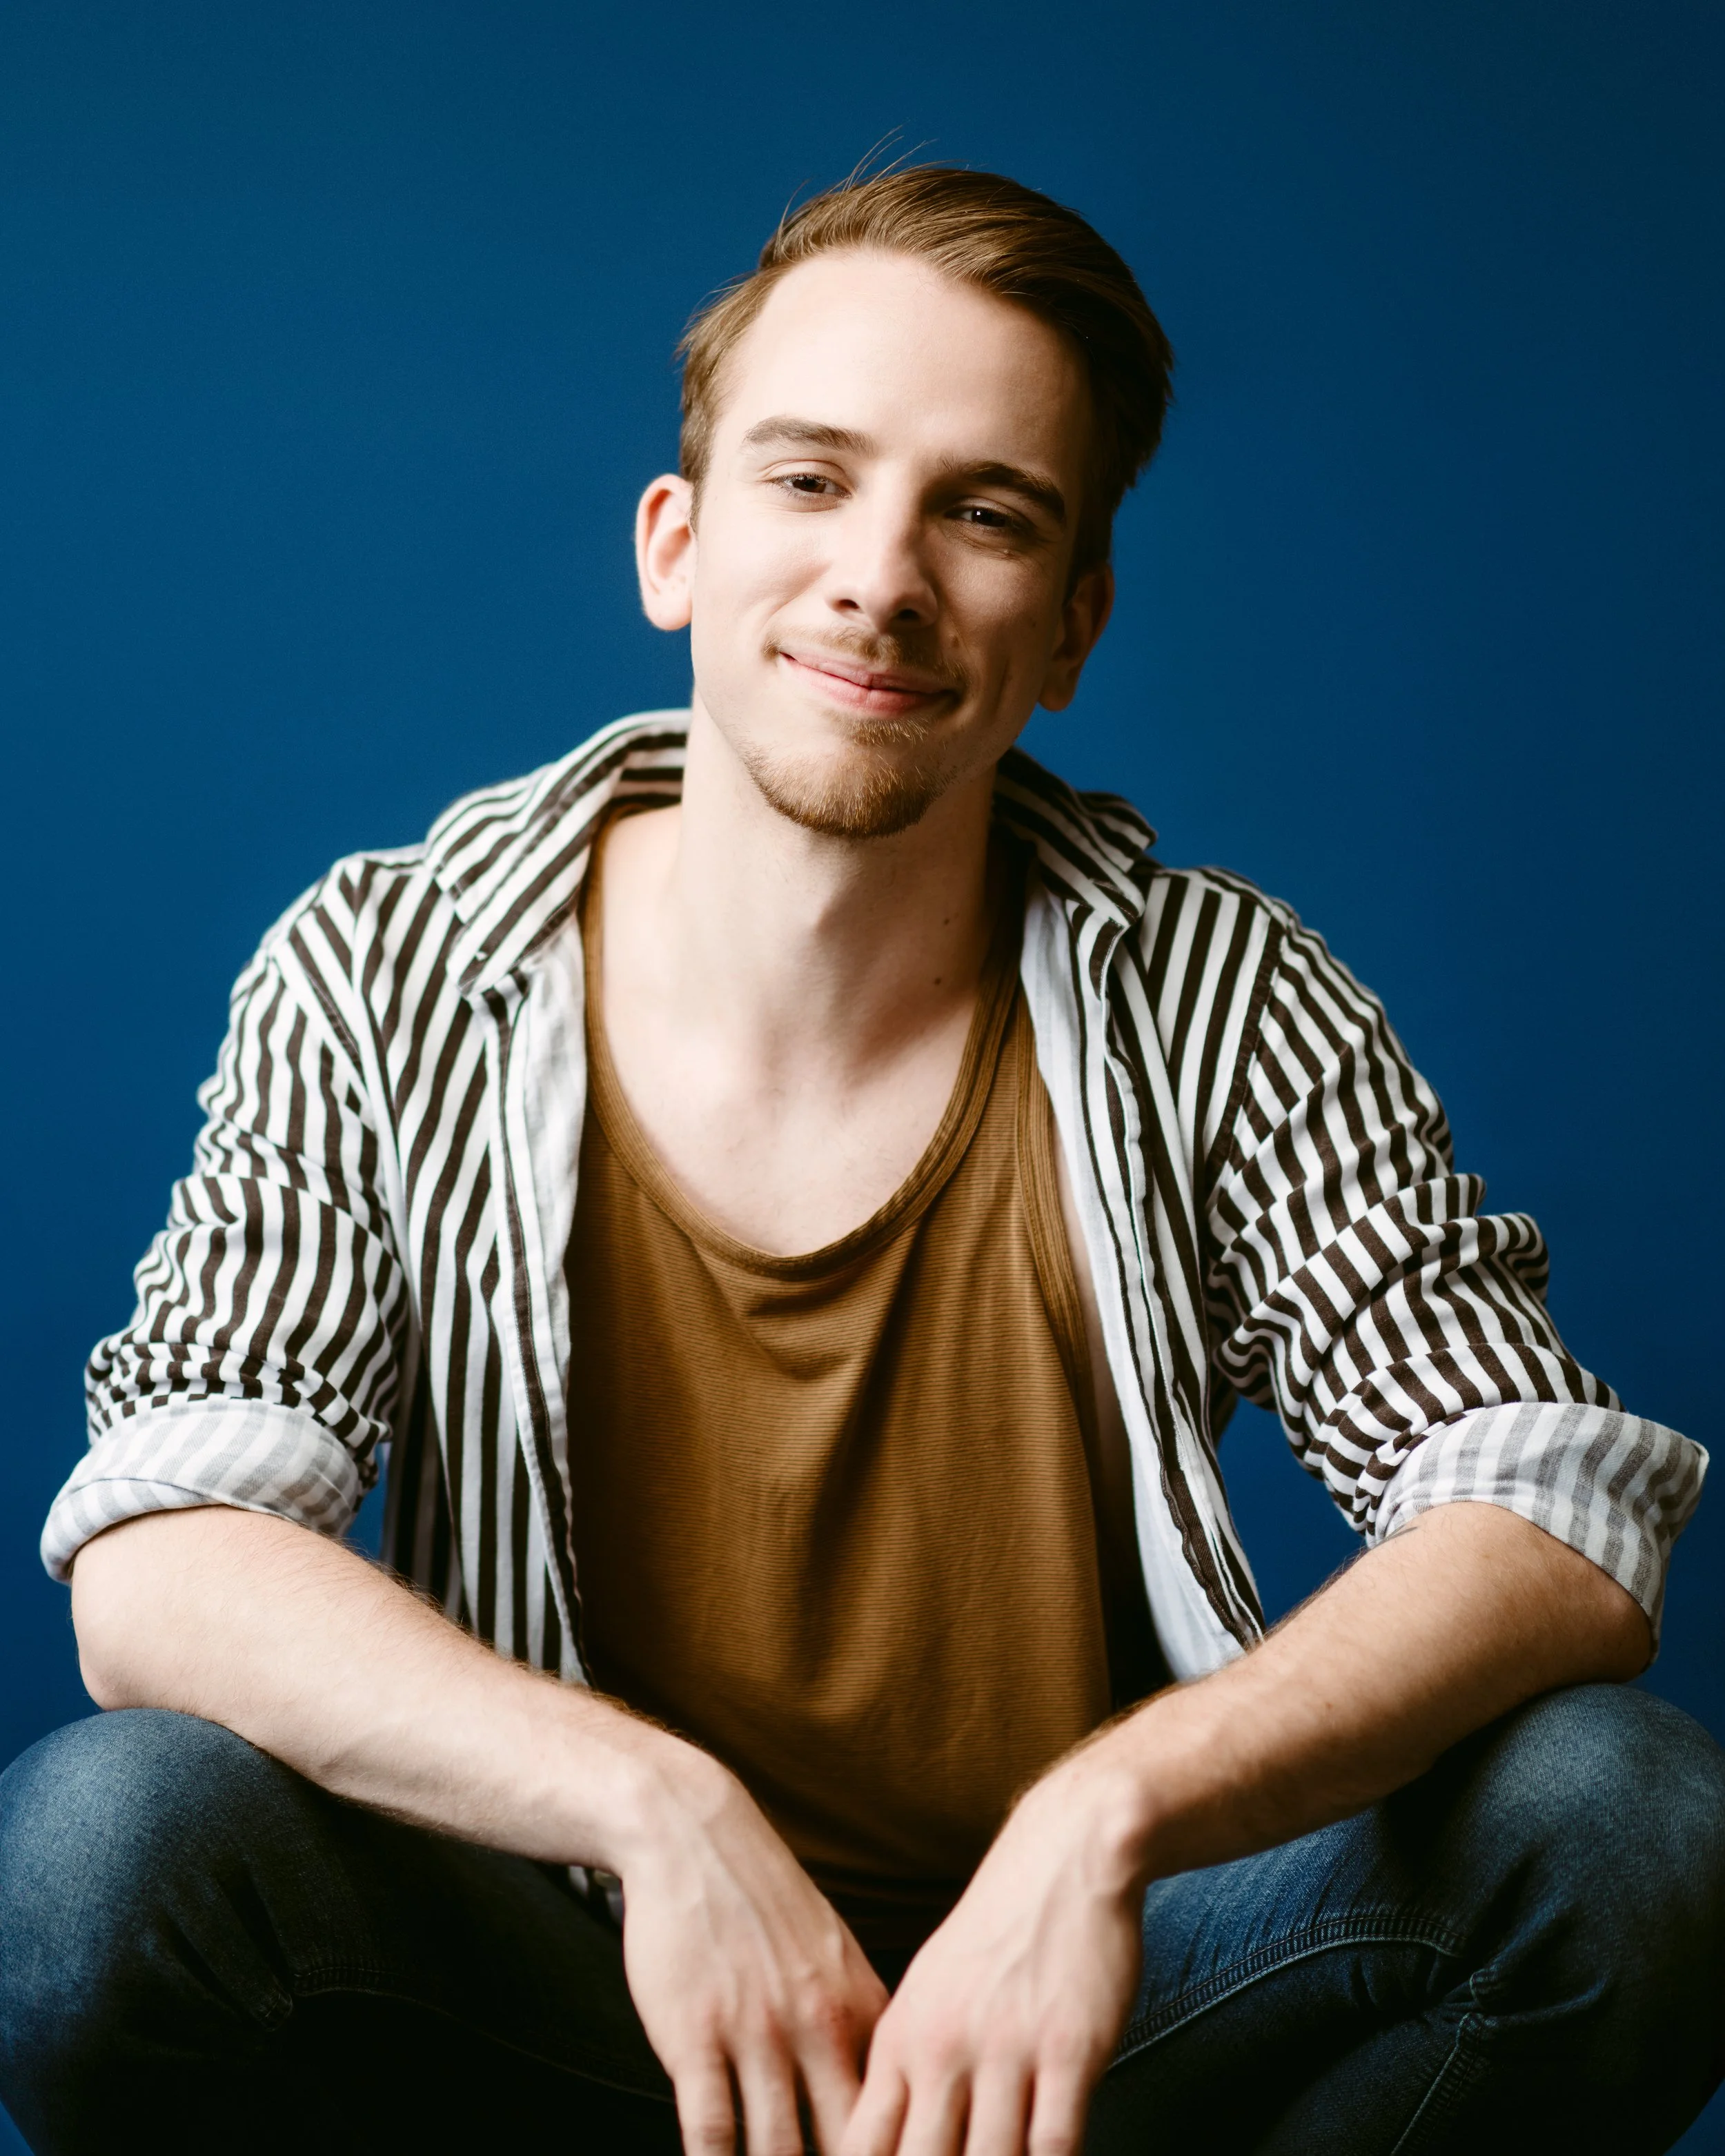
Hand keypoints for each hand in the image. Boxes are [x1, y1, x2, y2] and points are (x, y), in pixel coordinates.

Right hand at [617, 1739, 889, 2154]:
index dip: (900, 2154)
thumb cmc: (763, 1900)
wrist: (694, 1833)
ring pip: (777, 2150)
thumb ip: (859, 2026)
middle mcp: (817, 2025)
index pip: (895, 2112)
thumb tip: (886, 2094)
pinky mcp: (694, 2036)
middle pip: (845, 2144)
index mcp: (861, 2009)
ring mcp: (755, 2032)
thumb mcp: (833, 1956)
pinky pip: (709, 2128)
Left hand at [839, 1754, 1144, 2155]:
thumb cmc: (996, 1930)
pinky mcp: (1067, 2050)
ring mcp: (1006, 2051)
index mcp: (902, 2038)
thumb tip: (887, 2134)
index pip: (861, 2146)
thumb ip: (910, 2064)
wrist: (1064, 1855)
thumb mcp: (930, 1988)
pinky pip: (1054, 2144)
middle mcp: (944, 2050)